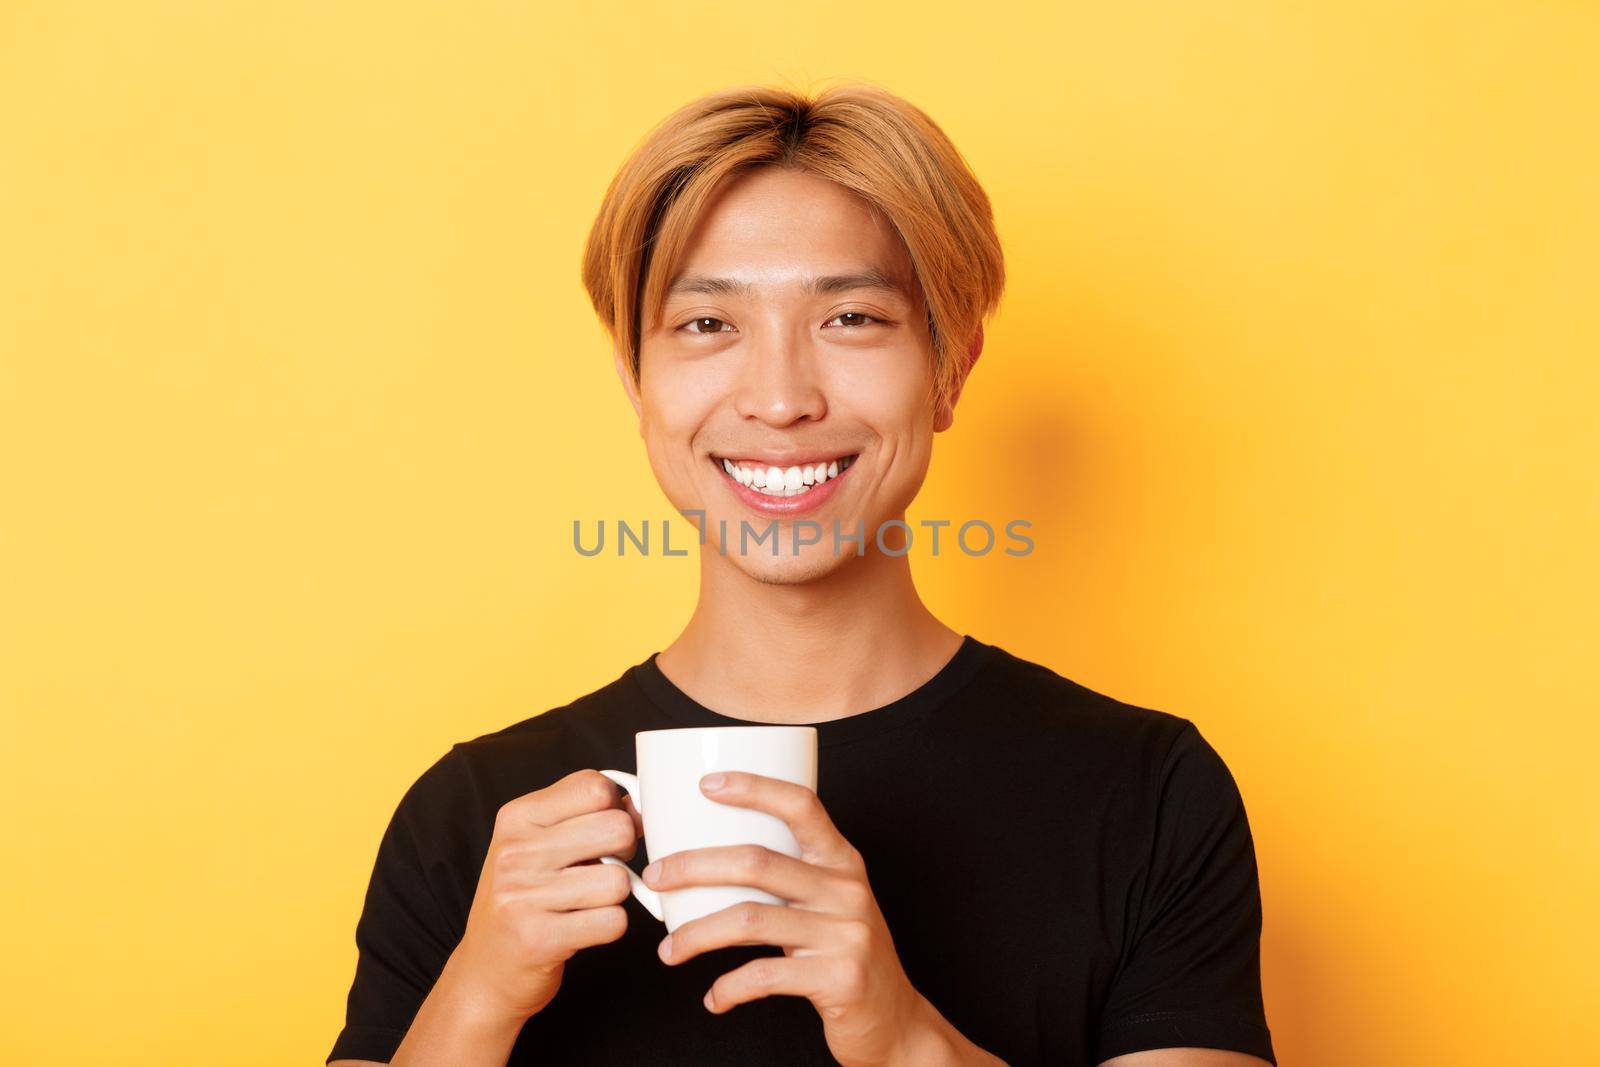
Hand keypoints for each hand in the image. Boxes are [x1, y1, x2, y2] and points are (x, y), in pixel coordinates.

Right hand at [449, 769, 642, 1023]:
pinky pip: (614, 921)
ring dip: (615, 896)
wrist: (486, 970)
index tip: (605, 832)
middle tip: (605, 867)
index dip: (615, 808)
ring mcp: (522, 896)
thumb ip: (584, 816)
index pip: (594, 786)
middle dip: (625, 850)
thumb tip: (638, 807)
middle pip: (616, 828)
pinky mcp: (538, 939)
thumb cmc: (523, 899)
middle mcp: (515, 852)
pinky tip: (584, 928)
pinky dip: (610, 927)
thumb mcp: (538, 843)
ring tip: (587, 902)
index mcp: (517, 817)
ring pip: (619, 880)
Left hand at [641, 771, 948, 1066]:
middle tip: (654, 877)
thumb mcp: (828, 905)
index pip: (801, 806)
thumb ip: (788, 879)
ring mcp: (846, 933)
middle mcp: (846, 889)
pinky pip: (764, 976)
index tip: (707, 784)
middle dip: (694, 866)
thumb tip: (704, 858)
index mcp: (841, 861)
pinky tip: (713, 998)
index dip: (754, 788)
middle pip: (756, 861)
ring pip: (749, 920)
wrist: (895, 1020)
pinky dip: (728, 989)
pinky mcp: (839, 978)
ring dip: (696, 935)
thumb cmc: (843, 954)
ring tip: (669, 951)